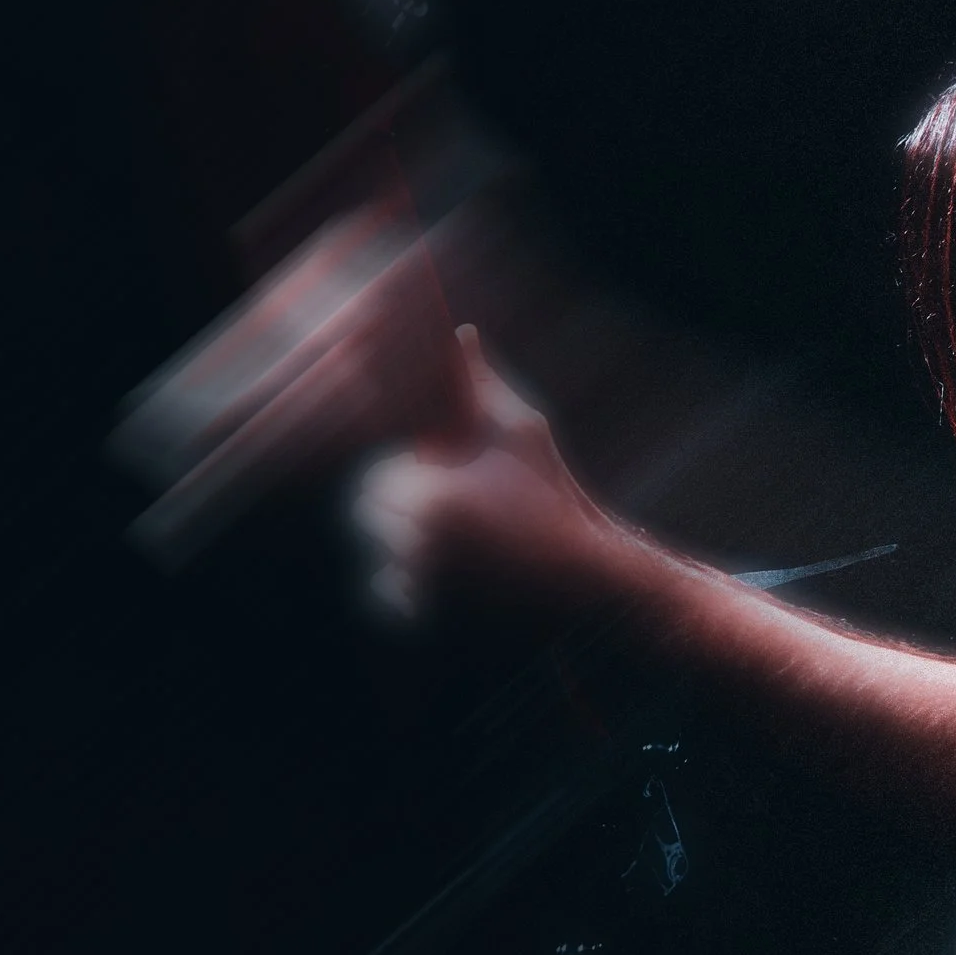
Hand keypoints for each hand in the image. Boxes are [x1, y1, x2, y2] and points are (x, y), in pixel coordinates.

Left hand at [351, 327, 619, 623]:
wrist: (586, 578)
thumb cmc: (552, 495)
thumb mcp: (519, 432)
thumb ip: (478, 384)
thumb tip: (460, 334)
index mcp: (429, 499)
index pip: (374, 481)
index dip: (403, 477)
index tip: (438, 476)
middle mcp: (416, 549)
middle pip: (370, 523)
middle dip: (398, 513)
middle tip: (452, 509)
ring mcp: (422, 591)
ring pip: (379, 560)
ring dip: (400, 550)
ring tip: (457, 542)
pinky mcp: (431, 620)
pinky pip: (392, 599)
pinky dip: (407, 589)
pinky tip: (450, 574)